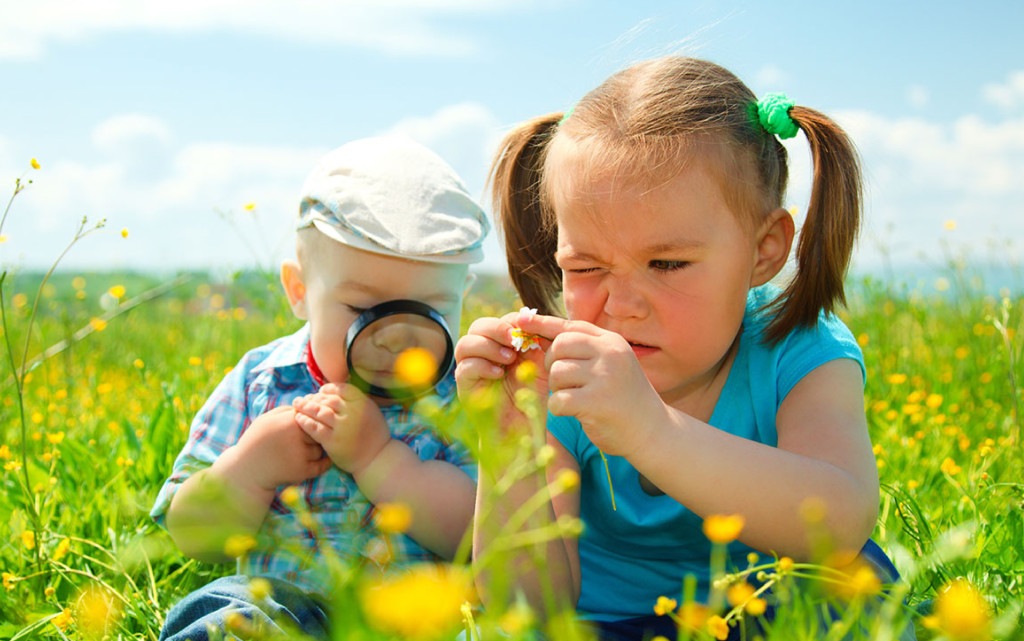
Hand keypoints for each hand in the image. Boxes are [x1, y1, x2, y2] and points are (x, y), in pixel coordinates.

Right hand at [224, 405, 331, 494]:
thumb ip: (287, 410)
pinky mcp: (302, 471)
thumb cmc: (256, 441)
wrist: (246, 471)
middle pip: (319, 431)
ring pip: (320, 448)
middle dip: (315, 434)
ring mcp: (300, 454)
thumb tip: (308, 406)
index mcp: (289, 421)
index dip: (312, 420)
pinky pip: (322, 465)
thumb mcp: (266, 419)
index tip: (307, 425)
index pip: (313, 414)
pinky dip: (323, 463)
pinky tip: (321, 460)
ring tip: (301, 452)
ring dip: (315, 450)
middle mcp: (296, 436)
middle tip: (306, 439)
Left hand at [292, 383, 389, 475]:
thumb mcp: (371, 412)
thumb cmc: (372, 435)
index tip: (320, 392)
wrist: (377, 459)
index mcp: (363, 404)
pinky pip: (315, 428)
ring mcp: (343, 427)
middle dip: (314, 397)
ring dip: (306, 407)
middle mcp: (354, 413)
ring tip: (297, 405)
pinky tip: (299, 419)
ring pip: (319, 412)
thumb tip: (334, 392)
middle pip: (329, 400)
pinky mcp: (333, 442)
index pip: (342, 389)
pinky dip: (305, 422)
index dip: (328, 389)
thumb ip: (356, 401)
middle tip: (304, 399)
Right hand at [454, 311, 549, 431]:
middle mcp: (482, 355)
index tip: (529, 330)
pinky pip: (464, 368)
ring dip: (487, 346)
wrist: (523, 430)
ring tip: (508, 359)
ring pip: (465, 344)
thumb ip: (539, 343)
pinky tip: (499, 374)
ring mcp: (470, 370)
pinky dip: (482, 366)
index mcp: (500, 346)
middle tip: (515, 341)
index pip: (499, 321)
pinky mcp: (464, 387)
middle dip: (497, 329)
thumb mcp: (541, 366)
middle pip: (478, 326)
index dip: (512, 321)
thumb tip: (533, 319)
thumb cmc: (532, 398)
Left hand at [517, 313, 667, 457]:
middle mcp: (609, 354)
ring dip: (558, 389)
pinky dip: (559, 409)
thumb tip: (541, 333)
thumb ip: (585, 349)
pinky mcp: (596, 402)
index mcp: (611, 342)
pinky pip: (558, 400)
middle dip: (552, 365)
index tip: (520, 320)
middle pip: (559, 347)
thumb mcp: (611, 364)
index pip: (570, 327)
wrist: (653, 432)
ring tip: (576, 398)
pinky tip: (575, 413)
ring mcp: (604, 376)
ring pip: (557, 374)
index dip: (542, 323)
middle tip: (564, 382)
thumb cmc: (624, 398)